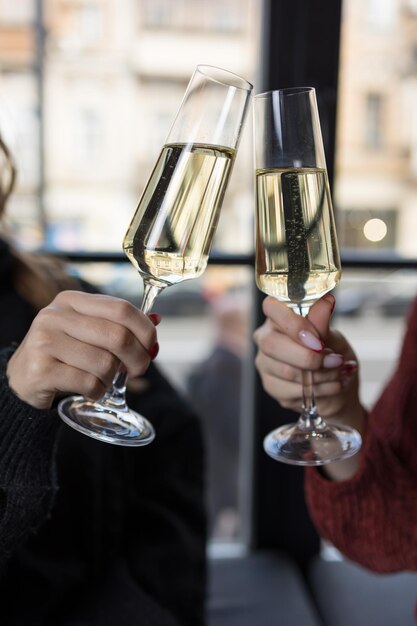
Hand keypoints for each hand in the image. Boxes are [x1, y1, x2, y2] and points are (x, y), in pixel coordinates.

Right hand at [7, 291, 157, 409]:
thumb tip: (156, 320)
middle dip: (138, 358)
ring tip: (103, 379)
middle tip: (137, 370)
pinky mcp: (41, 370)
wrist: (23, 378)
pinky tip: (91, 389)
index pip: (122, 309)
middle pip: (118, 337)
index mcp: (71, 300)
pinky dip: (98, 391)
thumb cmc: (65, 353)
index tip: (151, 347)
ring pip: (105, 363)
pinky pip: (89, 383)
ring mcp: (45, 342)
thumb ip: (119, 325)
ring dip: (113, 377)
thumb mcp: (87, 331)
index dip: (145, 330)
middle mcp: (55, 316)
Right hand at [253, 294, 365, 435]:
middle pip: (271, 344)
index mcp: (279, 318)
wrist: (340, 387)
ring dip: (320, 375)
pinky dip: (319, 390)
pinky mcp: (271, 386)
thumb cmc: (334, 355)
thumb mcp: (334, 338)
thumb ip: (323, 324)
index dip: (293, 324)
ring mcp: (265, 363)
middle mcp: (265, 338)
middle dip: (308, 356)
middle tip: (334, 361)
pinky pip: (291, 390)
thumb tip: (325, 302)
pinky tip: (332, 386)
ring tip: (339, 373)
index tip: (318, 340)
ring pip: (285, 370)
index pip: (271, 307)